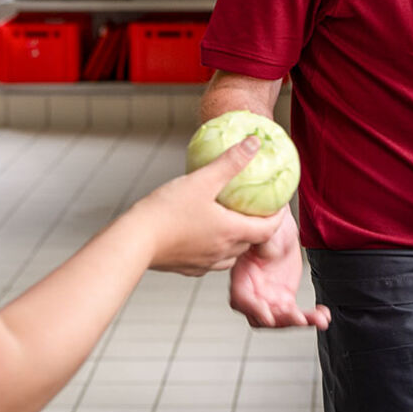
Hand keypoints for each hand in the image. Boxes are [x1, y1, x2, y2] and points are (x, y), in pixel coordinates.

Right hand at [132, 137, 285, 275]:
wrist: (134, 241)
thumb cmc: (166, 211)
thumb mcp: (202, 180)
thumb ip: (230, 162)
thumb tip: (254, 143)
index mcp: (231, 232)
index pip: (267, 230)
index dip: (277, 218)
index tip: (278, 205)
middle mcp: (222, 252)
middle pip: (251, 242)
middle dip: (257, 227)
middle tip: (255, 209)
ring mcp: (204, 263)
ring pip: (231, 253)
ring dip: (236, 239)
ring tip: (229, 221)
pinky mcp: (187, 268)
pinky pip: (209, 259)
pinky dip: (214, 247)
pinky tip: (202, 233)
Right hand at [230, 209, 330, 329]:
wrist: (281, 230)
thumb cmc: (268, 229)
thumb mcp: (266, 232)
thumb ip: (265, 244)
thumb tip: (269, 253)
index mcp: (242, 275)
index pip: (241, 299)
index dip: (253, 309)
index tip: (268, 317)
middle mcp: (253, 292)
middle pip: (261, 316)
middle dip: (281, 320)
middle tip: (299, 318)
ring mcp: (269, 299)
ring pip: (281, 320)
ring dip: (300, 321)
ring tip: (320, 319)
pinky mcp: (284, 300)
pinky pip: (297, 315)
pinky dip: (310, 318)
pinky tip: (323, 316)